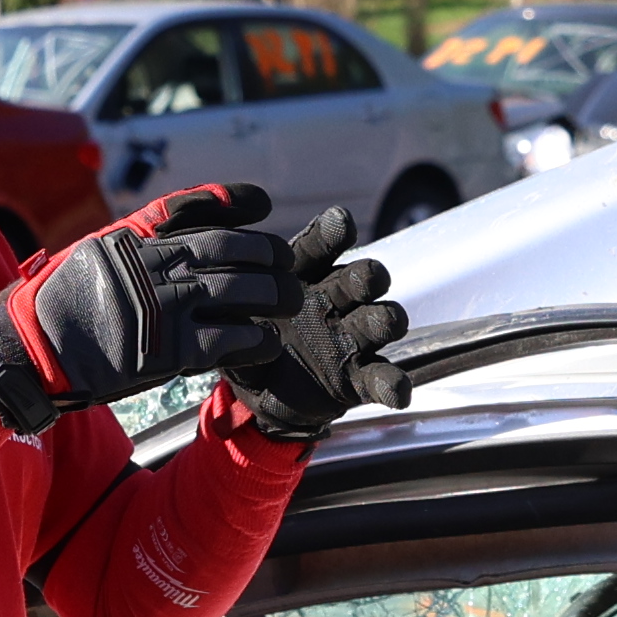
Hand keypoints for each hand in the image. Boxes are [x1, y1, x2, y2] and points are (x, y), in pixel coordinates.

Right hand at [0, 183, 309, 436]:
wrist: (31, 351)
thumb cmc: (56, 304)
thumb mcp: (91, 252)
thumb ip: (132, 236)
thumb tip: (167, 226)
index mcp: (135, 237)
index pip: (195, 208)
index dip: (235, 202)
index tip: (262, 203)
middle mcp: (154, 265)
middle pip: (230, 248)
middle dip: (267, 253)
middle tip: (286, 263)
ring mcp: (164, 305)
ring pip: (238, 292)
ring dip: (273, 295)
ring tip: (290, 301)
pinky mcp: (168, 350)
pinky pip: (227, 340)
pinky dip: (254, 339)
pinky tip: (267, 341)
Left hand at [217, 208, 406, 441]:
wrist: (259, 393)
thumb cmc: (246, 340)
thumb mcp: (228, 321)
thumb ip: (227, 310)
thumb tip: (218, 296)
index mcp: (303, 276)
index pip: (320, 246)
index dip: (332, 233)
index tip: (339, 222)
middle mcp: (334, 300)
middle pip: (361, 278)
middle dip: (366, 276)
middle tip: (366, 277)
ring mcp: (351, 338)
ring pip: (379, 320)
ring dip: (386, 318)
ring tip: (387, 322)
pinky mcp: (359, 376)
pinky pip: (381, 377)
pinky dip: (393, 383)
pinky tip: (399, 391)